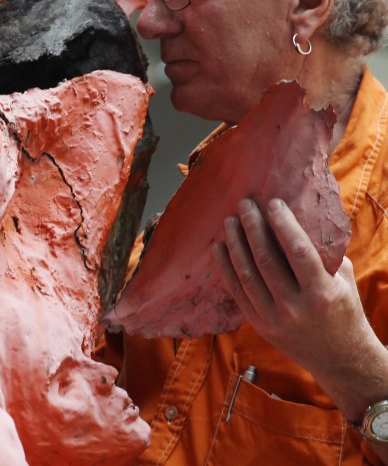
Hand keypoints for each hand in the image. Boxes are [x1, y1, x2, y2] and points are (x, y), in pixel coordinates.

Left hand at [213, 198, 387, 422]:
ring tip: (229, 221)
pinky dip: (225, 268)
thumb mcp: (344, 281)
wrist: (341, 360)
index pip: (298, 251)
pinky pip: (236, 292)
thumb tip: (302, 221)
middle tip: (243, 204)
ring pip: (246, 274)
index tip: (273, 203)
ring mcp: (273, 317)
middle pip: (266, 259)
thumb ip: (324, 254)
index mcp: (322, 292)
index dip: (283, 225)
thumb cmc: (344, 312)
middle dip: (252, 228)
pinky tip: (219, 248)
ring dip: (235, 244)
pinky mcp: (258, 325)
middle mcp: (295, 306)